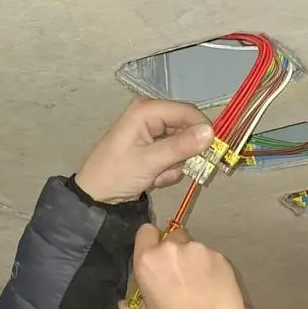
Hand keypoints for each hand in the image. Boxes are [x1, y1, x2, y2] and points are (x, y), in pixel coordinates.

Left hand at [75, 99, 212, 204]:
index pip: (187, 112)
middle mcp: (151, 117)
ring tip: (154, 176)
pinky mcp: (153, 151)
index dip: (202, 130)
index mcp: (147, 110)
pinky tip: (151, 179)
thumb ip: (181, 146)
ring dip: (173, 166)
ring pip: (182, 148)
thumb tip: (211, 132)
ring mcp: (152, 134)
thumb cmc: (116, 174)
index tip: (212, 152)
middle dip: (182, 154)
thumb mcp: (150, 161)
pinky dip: (166, 172)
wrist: (96, 198)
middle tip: (169, 169)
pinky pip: (173, 158)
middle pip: (186, 130)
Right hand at [118, 224, 248, 308]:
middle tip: (179, 276)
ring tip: (198, 285)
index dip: (150, 242)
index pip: (146, 231)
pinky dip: (212, 269)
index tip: (156, 256)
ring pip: (194, 248)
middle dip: (174, 252)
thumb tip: (123, 305)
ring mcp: (200, 251)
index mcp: (148, 260)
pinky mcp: (221, 258)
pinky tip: (213, 288)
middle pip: (172, 238)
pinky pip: (213, 258)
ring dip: (194, 261)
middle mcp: (173, 249)